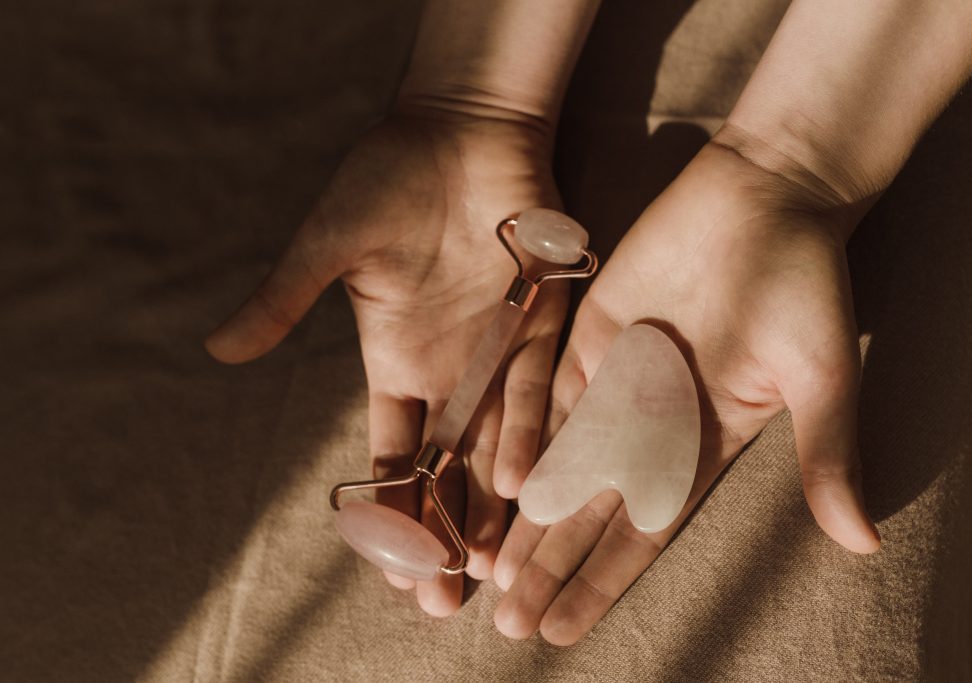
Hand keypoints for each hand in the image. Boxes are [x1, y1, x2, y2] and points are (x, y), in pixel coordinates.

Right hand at [205, 104, 566, 615]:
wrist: (463, 129)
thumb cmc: (389, 180)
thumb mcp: (330, 246)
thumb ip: (283, 299)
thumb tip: (218, 348)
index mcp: (396, 364)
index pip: (393, 459)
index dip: (392, 514)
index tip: (395, 570)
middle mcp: (450, 372)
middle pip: (448, 470)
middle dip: (447, 533)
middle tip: (446, 602)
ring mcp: (497, 352)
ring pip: (496, 446)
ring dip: (493, 506)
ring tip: (491, 569)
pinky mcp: (542, 323)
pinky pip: (536, 390)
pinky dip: (527, 434)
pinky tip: (520, 486)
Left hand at [493, 133, 880, 643]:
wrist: (764, 196)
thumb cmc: (804, 286)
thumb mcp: (821, 377)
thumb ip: (826, 456)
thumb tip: (864, 544)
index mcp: (704, 445)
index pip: (644, 531)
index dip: (603, 579)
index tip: (565, 626)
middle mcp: (652, 425)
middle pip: (591, 510)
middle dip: (551, 564)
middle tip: (510, 622)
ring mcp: (615, 381)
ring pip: (558, 463)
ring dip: (524, 518)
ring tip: (487, 572)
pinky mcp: (586, 337)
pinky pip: (542, 400)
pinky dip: (515, 442)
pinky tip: (486, 484)